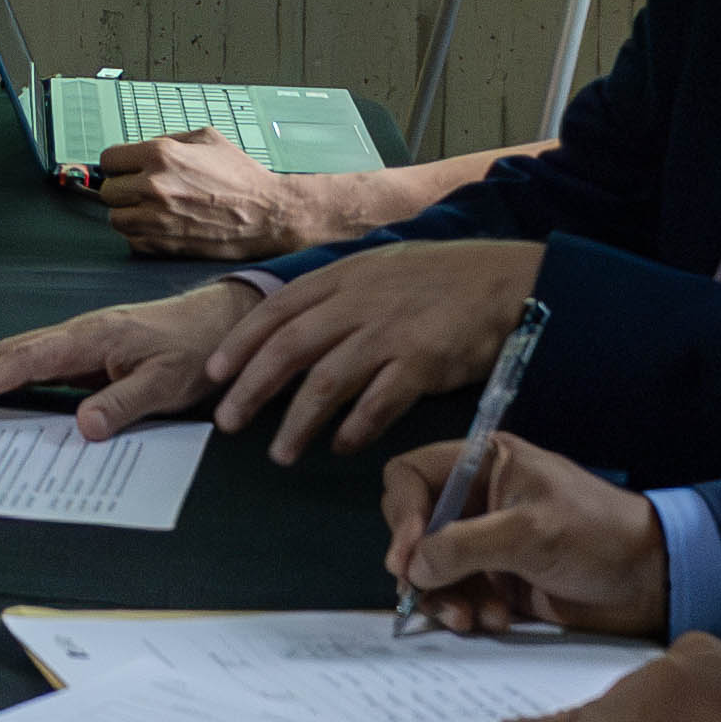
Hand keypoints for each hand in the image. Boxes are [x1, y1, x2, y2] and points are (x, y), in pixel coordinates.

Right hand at [0, 277, 260, 435]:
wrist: (222, 322)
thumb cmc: (197, 351)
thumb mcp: (170, 383)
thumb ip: (126, 402)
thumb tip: (82, 427)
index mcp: (90, 337)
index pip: (26, 360)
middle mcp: (75, 334)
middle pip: (6, 352)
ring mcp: (77, 341)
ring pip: (13, 353)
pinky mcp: (83, 352)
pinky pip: (31, 362)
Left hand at [87, 130, 329, 261]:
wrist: (268, 214)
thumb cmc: (240, 175)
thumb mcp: (206, 139)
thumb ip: (168, 140)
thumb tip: (139, 150)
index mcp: (160, 155)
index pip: (108, 159)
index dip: (119, 164)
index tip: (129, 169)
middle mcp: (153, 186)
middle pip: (108, 191)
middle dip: (124, 189)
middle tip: (144, 191)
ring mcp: (156, 219)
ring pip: (115, 218)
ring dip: (129, 214)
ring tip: (152, 210)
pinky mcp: (163, 245)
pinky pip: (131, 241)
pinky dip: (142, 235)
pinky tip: (163, 226)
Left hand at [207, 236, 547, 462]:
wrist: (506, 280)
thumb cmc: (442, 278)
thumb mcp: (381, 268)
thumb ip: (340, 293)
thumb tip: (296, 323)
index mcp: (343, 277)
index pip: (276, 311)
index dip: (240, 343)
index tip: (213, 374)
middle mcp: (358, 304)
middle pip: (289, 349)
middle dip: (251, 389)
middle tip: (228, 422)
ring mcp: (389, 333)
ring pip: (326, 383)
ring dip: (297, 422)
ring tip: (280, 453)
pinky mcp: (421, 363)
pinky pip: (377, 404)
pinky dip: (355, 429)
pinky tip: (342, 446)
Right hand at [381, 431, 672, 637]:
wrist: (649, 581)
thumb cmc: (598, 535)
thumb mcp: (530, 532)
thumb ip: (464, 546)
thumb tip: (412, 567)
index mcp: (483, 464)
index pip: (412, 475)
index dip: (401, 512)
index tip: (408, 554)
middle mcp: (477, 500)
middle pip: (414, 526)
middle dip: (418, 564)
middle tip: (424, 591)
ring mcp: (485, 542)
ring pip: (430, 569)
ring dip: (443, 597)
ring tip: (470, 619)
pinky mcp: (496, 580)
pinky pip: (457, 595)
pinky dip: (467, 611)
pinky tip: (494, 622)